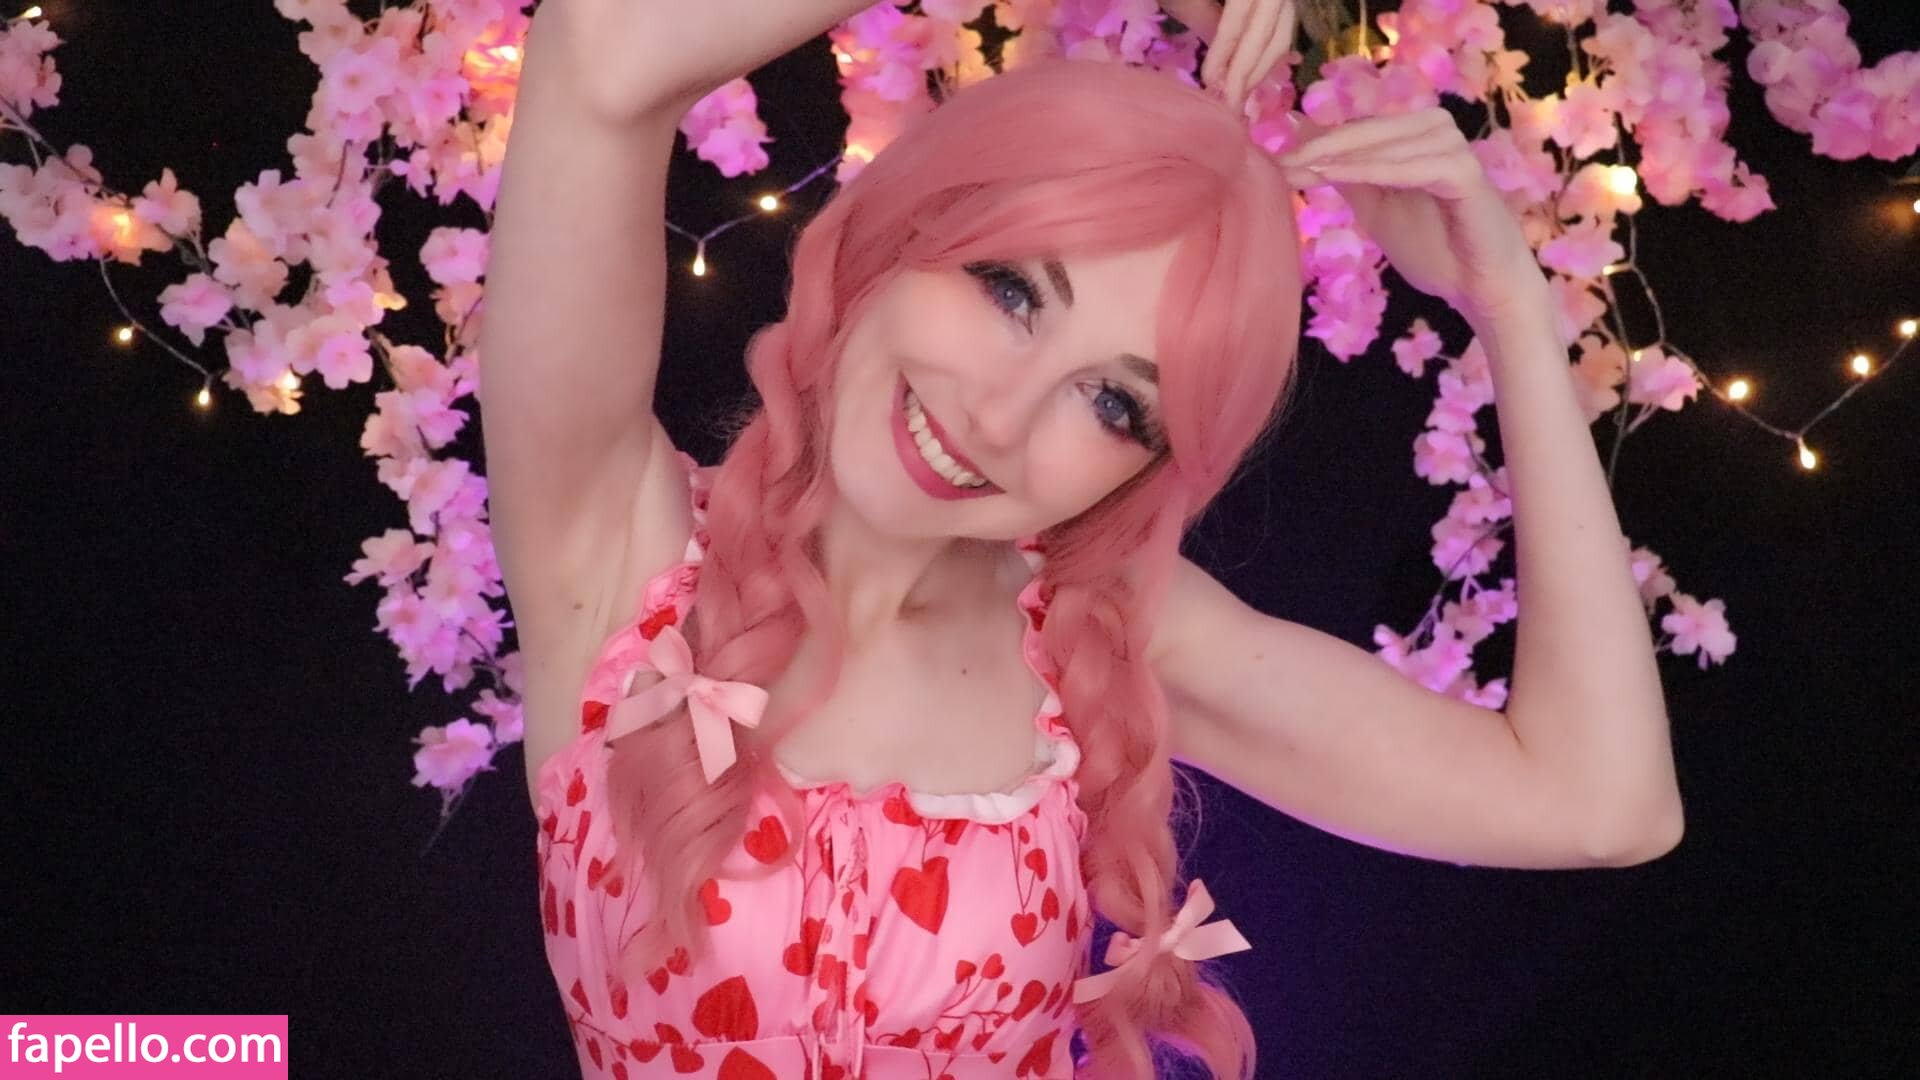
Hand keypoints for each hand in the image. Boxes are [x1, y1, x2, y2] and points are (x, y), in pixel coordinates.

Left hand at [1159, 0, 1297, 114]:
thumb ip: (1203, 18)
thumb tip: (1220, 68)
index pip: (1242, 17)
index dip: (1227, 51)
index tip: (1211, 82)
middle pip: (1271, 29)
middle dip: (1250, 69)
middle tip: (1231, 105)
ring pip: (1282, 31)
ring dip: (1262, 68)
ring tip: (1238, 95)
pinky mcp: (1282, 2)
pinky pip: (1282, 27)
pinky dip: (1267, 53)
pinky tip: (1250, 75)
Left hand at [1277, 108, 1547, 326]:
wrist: (1478, 287)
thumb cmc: (1433, 249)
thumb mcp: (1376, 210)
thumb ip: (1346, 179)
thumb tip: (1302, 148)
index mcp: (1416, 134)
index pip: (1356, 129)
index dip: (1314, 143)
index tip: (1272, 158)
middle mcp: (1436, 129)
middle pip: (1367, 130)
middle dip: (1319, 147)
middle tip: (1277, 162)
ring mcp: (1453, 146)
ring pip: (1385, 143)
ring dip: (1339, 157)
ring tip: (1299, 170)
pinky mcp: (1464, 170)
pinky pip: (1410, 166)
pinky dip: (1372, 170)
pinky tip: (1334, 178)